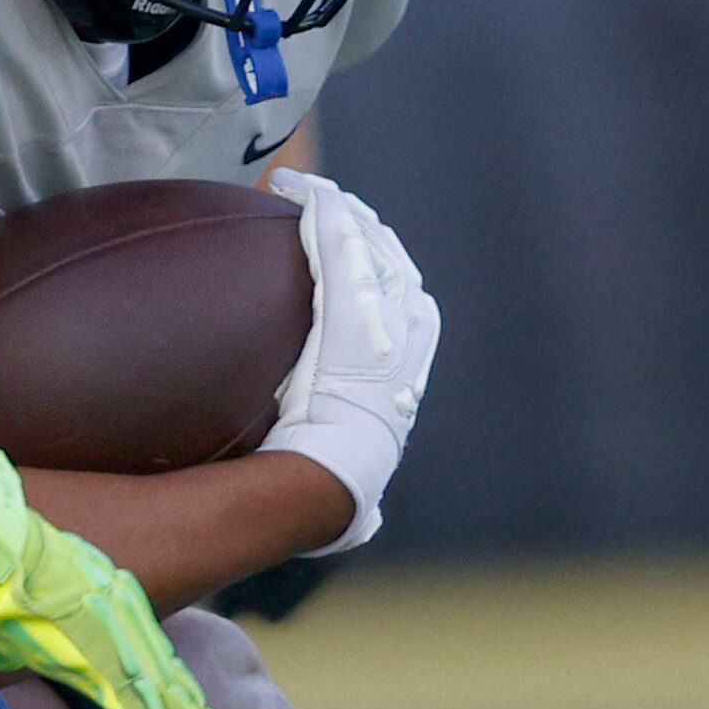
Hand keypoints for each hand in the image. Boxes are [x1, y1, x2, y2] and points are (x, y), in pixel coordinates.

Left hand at [262, 170, 440, 553]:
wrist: (329, 479)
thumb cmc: (335, 486)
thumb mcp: (360, 479)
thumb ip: (360, 483)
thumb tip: (364, 520)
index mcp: (410, 370)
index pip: (406, 304)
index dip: (386, 271)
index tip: (359, 251)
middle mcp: (407, 336)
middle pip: (393, 264)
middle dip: (366, 230)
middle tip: (331, 207)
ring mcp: (382, 317)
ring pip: (368, 245)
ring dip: (340, 213)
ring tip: (309, 191)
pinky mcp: (350, 304)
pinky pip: (336, 245)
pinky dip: (322, 212)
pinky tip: (298, 188)